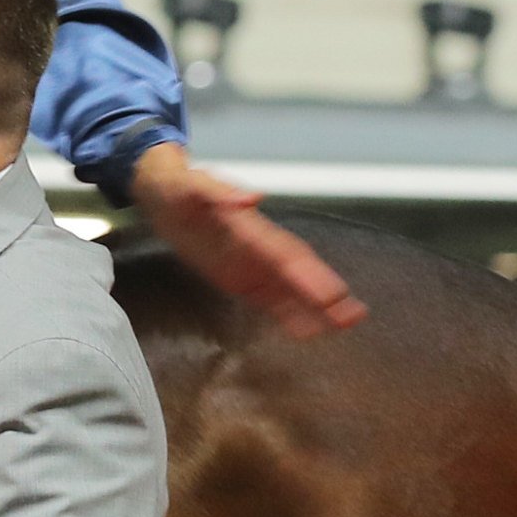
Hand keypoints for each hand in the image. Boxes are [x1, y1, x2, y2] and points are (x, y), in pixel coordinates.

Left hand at [131, 145, 365, 336]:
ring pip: (290, 289)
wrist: (163, 195)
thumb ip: (218, 191)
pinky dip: (290, 315)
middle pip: (297, 272)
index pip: (285, 253)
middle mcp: (259, 248)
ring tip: (345, 324)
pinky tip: (310, 331)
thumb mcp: (191, 185)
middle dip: (324, 292)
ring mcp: (253, 265)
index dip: (308, 274)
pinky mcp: (242, 279)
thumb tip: (253, 197)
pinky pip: (270, 300)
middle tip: (353, 315)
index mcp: (250, 227)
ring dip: (317, 307)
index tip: (331, 294)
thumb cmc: (179, 188)